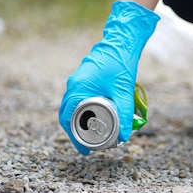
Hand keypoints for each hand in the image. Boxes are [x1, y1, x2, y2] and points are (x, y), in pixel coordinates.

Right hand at [59, 0, 159, 154]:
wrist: (120, 42)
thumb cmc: (120, 63)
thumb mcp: (123, 91)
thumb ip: (124, 114)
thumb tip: (125, 136)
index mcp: (78, 88)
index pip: (68, 118)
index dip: (74, 137)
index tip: (84, 150)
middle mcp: (74, 85)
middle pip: (67, 115)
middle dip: (75, 132)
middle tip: (88, 146)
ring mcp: (77, 81)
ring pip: (71, 108)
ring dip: (78, 122)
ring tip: (91, 135)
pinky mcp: (83, 79)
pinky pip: (77, 100)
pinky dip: (81, 111)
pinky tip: (93, 118)